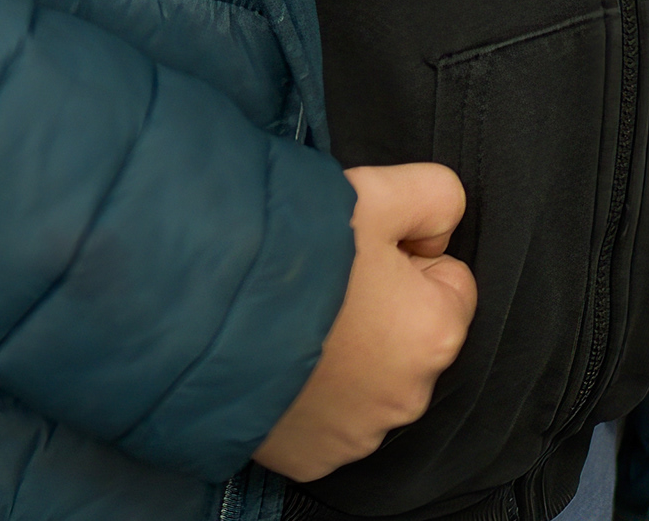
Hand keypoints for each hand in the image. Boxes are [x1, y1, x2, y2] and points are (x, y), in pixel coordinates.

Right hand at [256, 163, 477, 479]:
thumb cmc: (291, 250)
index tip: (358, 254)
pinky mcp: (314, 457)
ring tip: (291, 318)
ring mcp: (358, 434)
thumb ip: (435, 194)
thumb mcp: (374, 192)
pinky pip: (324, 420)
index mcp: (435, 331)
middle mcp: (408, 396)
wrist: (200, 307)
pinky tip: (276, 361)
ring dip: (340, 356)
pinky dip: (306, 396)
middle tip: (320, 284)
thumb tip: (440, 224)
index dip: (403, 257)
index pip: (449, 282)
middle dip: (375, 311)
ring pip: (366, 380)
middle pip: (406, 335)